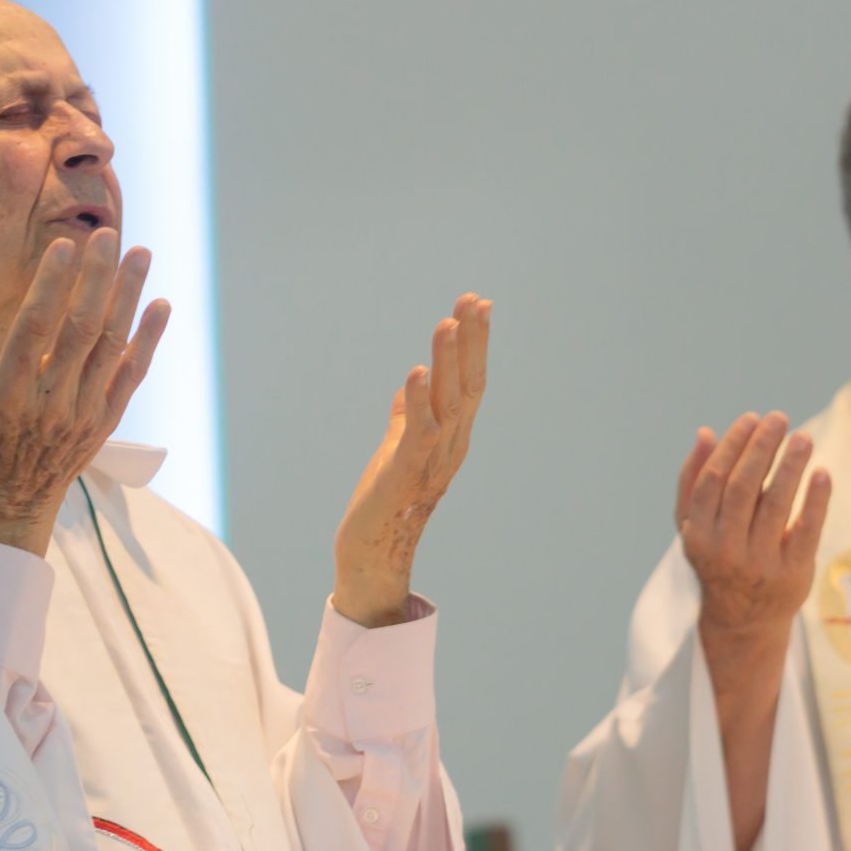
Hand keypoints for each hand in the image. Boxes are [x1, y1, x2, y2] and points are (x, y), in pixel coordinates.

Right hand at [0, 231, 169, 556]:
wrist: (7, 503)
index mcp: (8, 390)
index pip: (35, 328)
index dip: (52, 286)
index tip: (65, 246)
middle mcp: (52, 401)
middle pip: (82, 330)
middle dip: (99, 279)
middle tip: (110, 235)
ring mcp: (84, 411)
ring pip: (113, 346)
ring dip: (129, 298)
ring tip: (141, 255)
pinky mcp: (105, 420)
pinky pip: (132, 375)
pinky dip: (148, 340)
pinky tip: (160, 305)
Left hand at [332, 295, 490, 625]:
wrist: (373, 550)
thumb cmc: (387, 500)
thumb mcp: (399, 448)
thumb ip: (407, 416)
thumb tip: (411, 384)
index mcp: (452, 437)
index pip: (469, 381)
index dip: (475, 343)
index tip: (477, 304)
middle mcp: (451, 445)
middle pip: (467, 384)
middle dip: (472, 340)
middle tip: (474, 299)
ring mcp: (432, 459)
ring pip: (447, 401)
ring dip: (447, 360)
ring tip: (447, 322)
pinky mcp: (406, 471)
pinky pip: (418, 432)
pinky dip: (418, 400)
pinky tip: (416, 370)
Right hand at [679, 412, 830, 645]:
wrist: (742, 619)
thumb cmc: (719, 557)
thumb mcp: (695, 526)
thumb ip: (693, 480)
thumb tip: (706, 432)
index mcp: (699, 532)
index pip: (714, 480)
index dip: (732, 446)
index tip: (752, 419)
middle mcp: (725, 549)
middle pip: (743, 489)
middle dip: (761, 449)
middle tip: (779, 419)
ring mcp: (760, 563)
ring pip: (775, 506)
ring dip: (790, 466)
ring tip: (803, 437)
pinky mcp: (792, 573)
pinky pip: (806, 532)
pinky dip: (815, 501)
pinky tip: (822, 473)